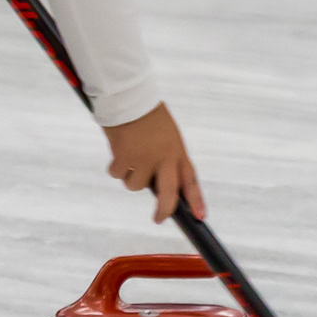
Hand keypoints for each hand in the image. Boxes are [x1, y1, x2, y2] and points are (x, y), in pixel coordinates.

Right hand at [102, 102, 206, 222]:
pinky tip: (118, 150)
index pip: (190, 179)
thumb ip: (166, 159)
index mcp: (177, 150)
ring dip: (130, 176)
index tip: (200, 216)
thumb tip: (157, 185)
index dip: (196, 199)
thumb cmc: (148, 116)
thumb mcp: (167, 137)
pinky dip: (116, 167)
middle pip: (168, 194)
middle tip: (158, 219)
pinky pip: (118, 175)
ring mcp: (144, 159)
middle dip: (164, 210)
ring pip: (136, 186)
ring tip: (129, 155)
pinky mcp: (125, 157)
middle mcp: (164, 157)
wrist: (129, 97)